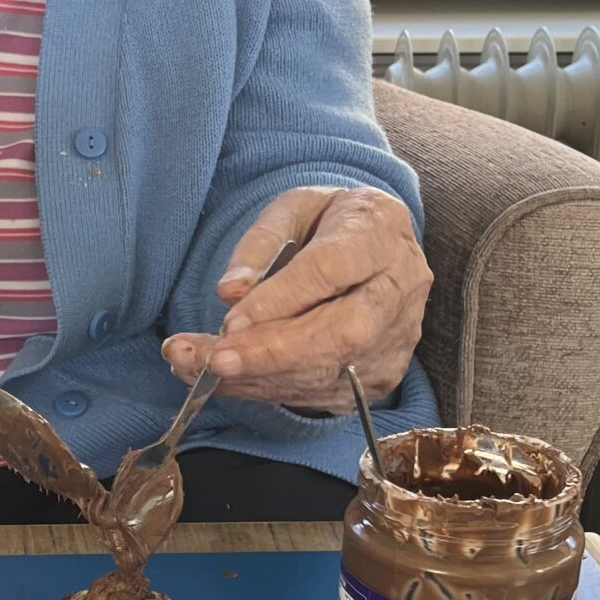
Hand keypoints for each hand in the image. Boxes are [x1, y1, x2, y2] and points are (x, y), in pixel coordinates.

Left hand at [162, 185, 430, 411]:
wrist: (377, 248)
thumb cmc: (328, 223)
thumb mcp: (292, 208)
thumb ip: (260, 243)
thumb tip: (231, 292)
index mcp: (379, 230)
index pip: (331, 269)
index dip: (280, 299)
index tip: (231, 319)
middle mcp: (399, 287)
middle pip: (341, 332)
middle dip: (272, 352)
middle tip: (215, 360)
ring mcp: (397, 336)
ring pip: (332, 369)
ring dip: (260, 377)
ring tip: (200, 368)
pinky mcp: (385, 372)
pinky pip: (324, 391)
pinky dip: (270, 389)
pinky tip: (230, 379)